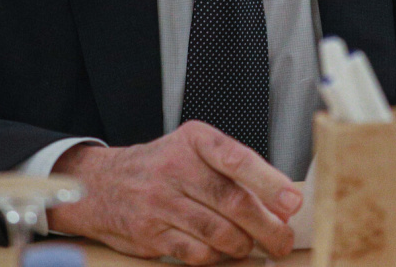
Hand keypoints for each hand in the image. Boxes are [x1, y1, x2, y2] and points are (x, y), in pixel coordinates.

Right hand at [47, 121, 301, 264]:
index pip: (237, 158)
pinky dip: (216, 257)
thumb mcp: (194, 150)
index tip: (292, 202)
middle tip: (283, 239)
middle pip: (233, 202)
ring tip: (254, 246)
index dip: (269, 182)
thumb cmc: (162, 166)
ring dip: (244, 245)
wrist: (103, 184)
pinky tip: (223, 253)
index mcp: (195, 140)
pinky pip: (196, 252)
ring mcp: (161, 201)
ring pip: (218, 232)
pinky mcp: (150, 232)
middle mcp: (176, 167)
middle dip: (267, 226)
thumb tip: (280, 201)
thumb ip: (234, 170)